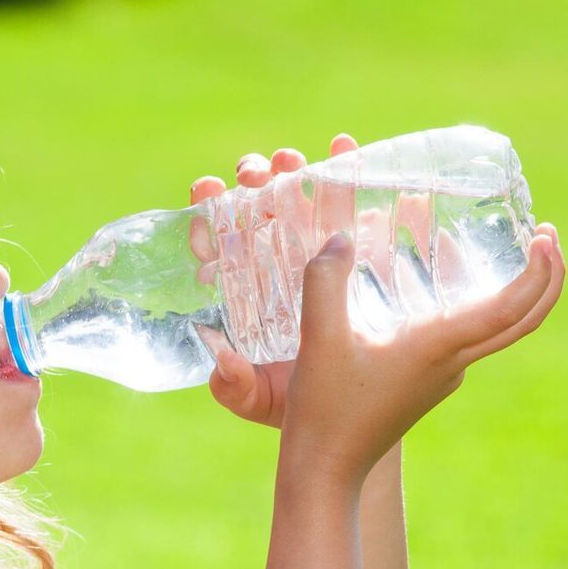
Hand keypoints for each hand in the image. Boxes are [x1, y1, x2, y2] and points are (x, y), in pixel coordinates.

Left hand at [189, 133, 359, 427]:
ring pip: (304, 204)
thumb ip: (235, 387)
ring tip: (295, 159)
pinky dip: (352, 175)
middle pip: (261, 215)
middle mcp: (279, 272)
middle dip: (255, 184)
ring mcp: (320, 260)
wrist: (355, 420)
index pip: (222, 248)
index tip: (205, 190)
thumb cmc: (299, 408)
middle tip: (256, 172)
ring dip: (298, 173)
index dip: (210, 218)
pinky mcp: (362, 257)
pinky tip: (349, 148)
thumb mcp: (259, 401)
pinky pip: (356, 210)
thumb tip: (222, 362)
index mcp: (248, 297)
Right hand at [282, 224, 565, 487]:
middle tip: (544, 235)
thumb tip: (339, 240)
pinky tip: (435, 293)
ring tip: (493, 250)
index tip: (544, 236)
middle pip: (522, 321)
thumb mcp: (318, 340)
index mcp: (439, 350)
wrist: (324, 468)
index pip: (513, 310)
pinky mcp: (423, 386)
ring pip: (493, 330)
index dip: (539, 272)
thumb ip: (325, 283)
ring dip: (508, 290)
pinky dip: (470, 308)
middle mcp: (451, 365)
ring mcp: (440, 379)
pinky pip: (461, 340)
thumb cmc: (325, 410)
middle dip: (545, 277)